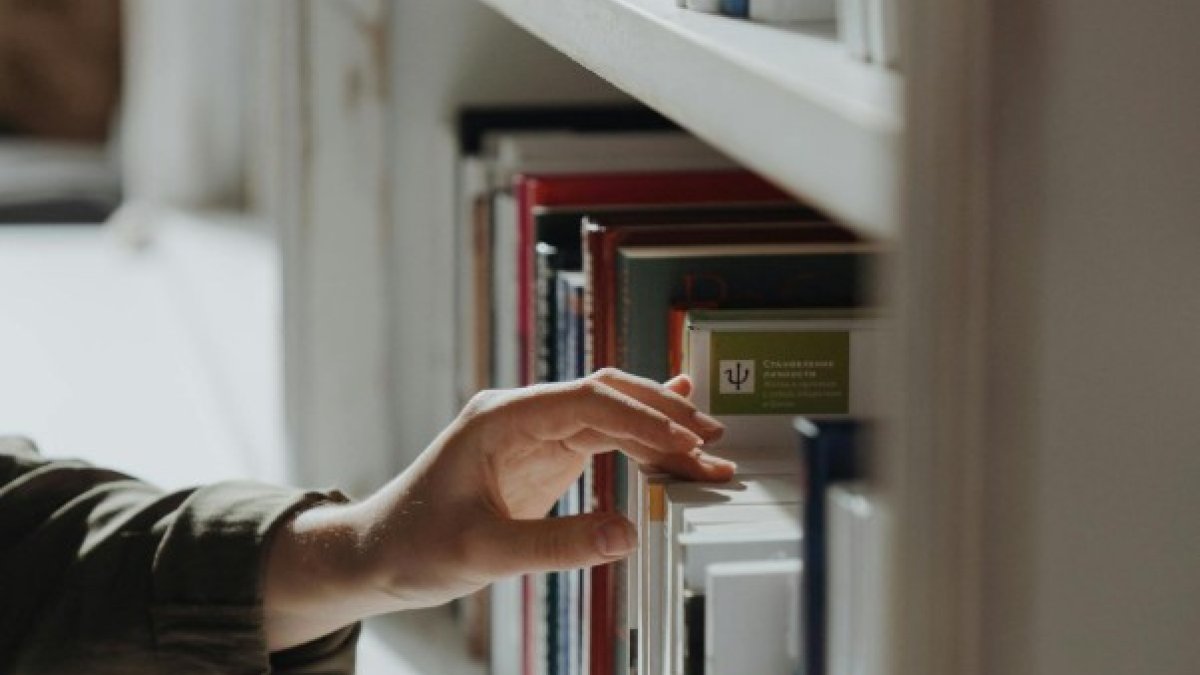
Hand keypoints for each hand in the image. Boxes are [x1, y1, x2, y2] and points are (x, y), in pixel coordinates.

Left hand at [264, 370, 730, 649]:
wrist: (378, 554)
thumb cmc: (414, 545)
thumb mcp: (484, 552)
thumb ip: (557, 545)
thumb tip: (628, 534)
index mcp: (502, 418)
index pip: (588, 401)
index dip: (642, 418)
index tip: (686, 441)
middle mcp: (522, 414)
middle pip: (607, 396)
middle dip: (662, 414)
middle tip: (712, 440)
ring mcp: (534, 432)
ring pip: (610, 414)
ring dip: (657, 429)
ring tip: (707, 449)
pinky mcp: (542, 456)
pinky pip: (601, 437)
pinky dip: (639, 440)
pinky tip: (672, 429)